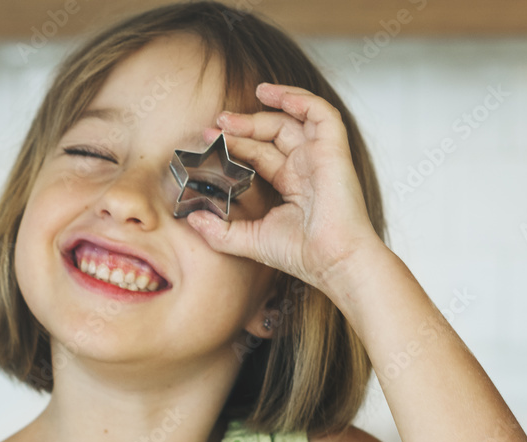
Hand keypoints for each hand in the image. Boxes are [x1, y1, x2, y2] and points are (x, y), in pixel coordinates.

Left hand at [186, 82, 381, 292]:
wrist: (332, 261)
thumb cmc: (303, 255)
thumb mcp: (250, 241)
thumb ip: (220, 232)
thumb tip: (192, 219)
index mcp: (292, 184)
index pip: (260, 154)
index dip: (236, 143)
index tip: (209, 139)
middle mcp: (306, 167)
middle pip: (273, 133)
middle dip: (244, 124)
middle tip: (217, 123)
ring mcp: (321, 156)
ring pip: (294, 117)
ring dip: (269, 105)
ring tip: (241, 104)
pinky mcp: (334, 149)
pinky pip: (321, 112)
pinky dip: (299, 99)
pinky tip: (272, 95)